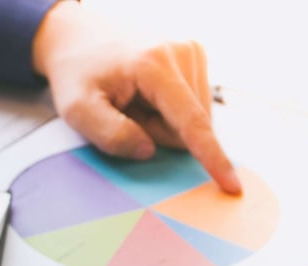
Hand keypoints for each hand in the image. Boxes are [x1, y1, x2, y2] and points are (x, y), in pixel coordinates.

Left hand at [32, 1, 241, 194]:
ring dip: (161, 122)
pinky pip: (191, 107)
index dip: (211, 157)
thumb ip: (110, 134)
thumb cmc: (76, 74)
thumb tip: (149, 151)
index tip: (232, 185)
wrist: (77, 38)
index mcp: (154, 64)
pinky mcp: (194, 57)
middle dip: (156, 133)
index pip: (190, 121)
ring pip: (192, 119)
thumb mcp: (76, 110)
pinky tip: (146, 94)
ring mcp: (191, 52)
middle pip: (188, 127)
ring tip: (133, 99)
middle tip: (124, 111)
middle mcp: (181, 52)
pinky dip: (167, 111)